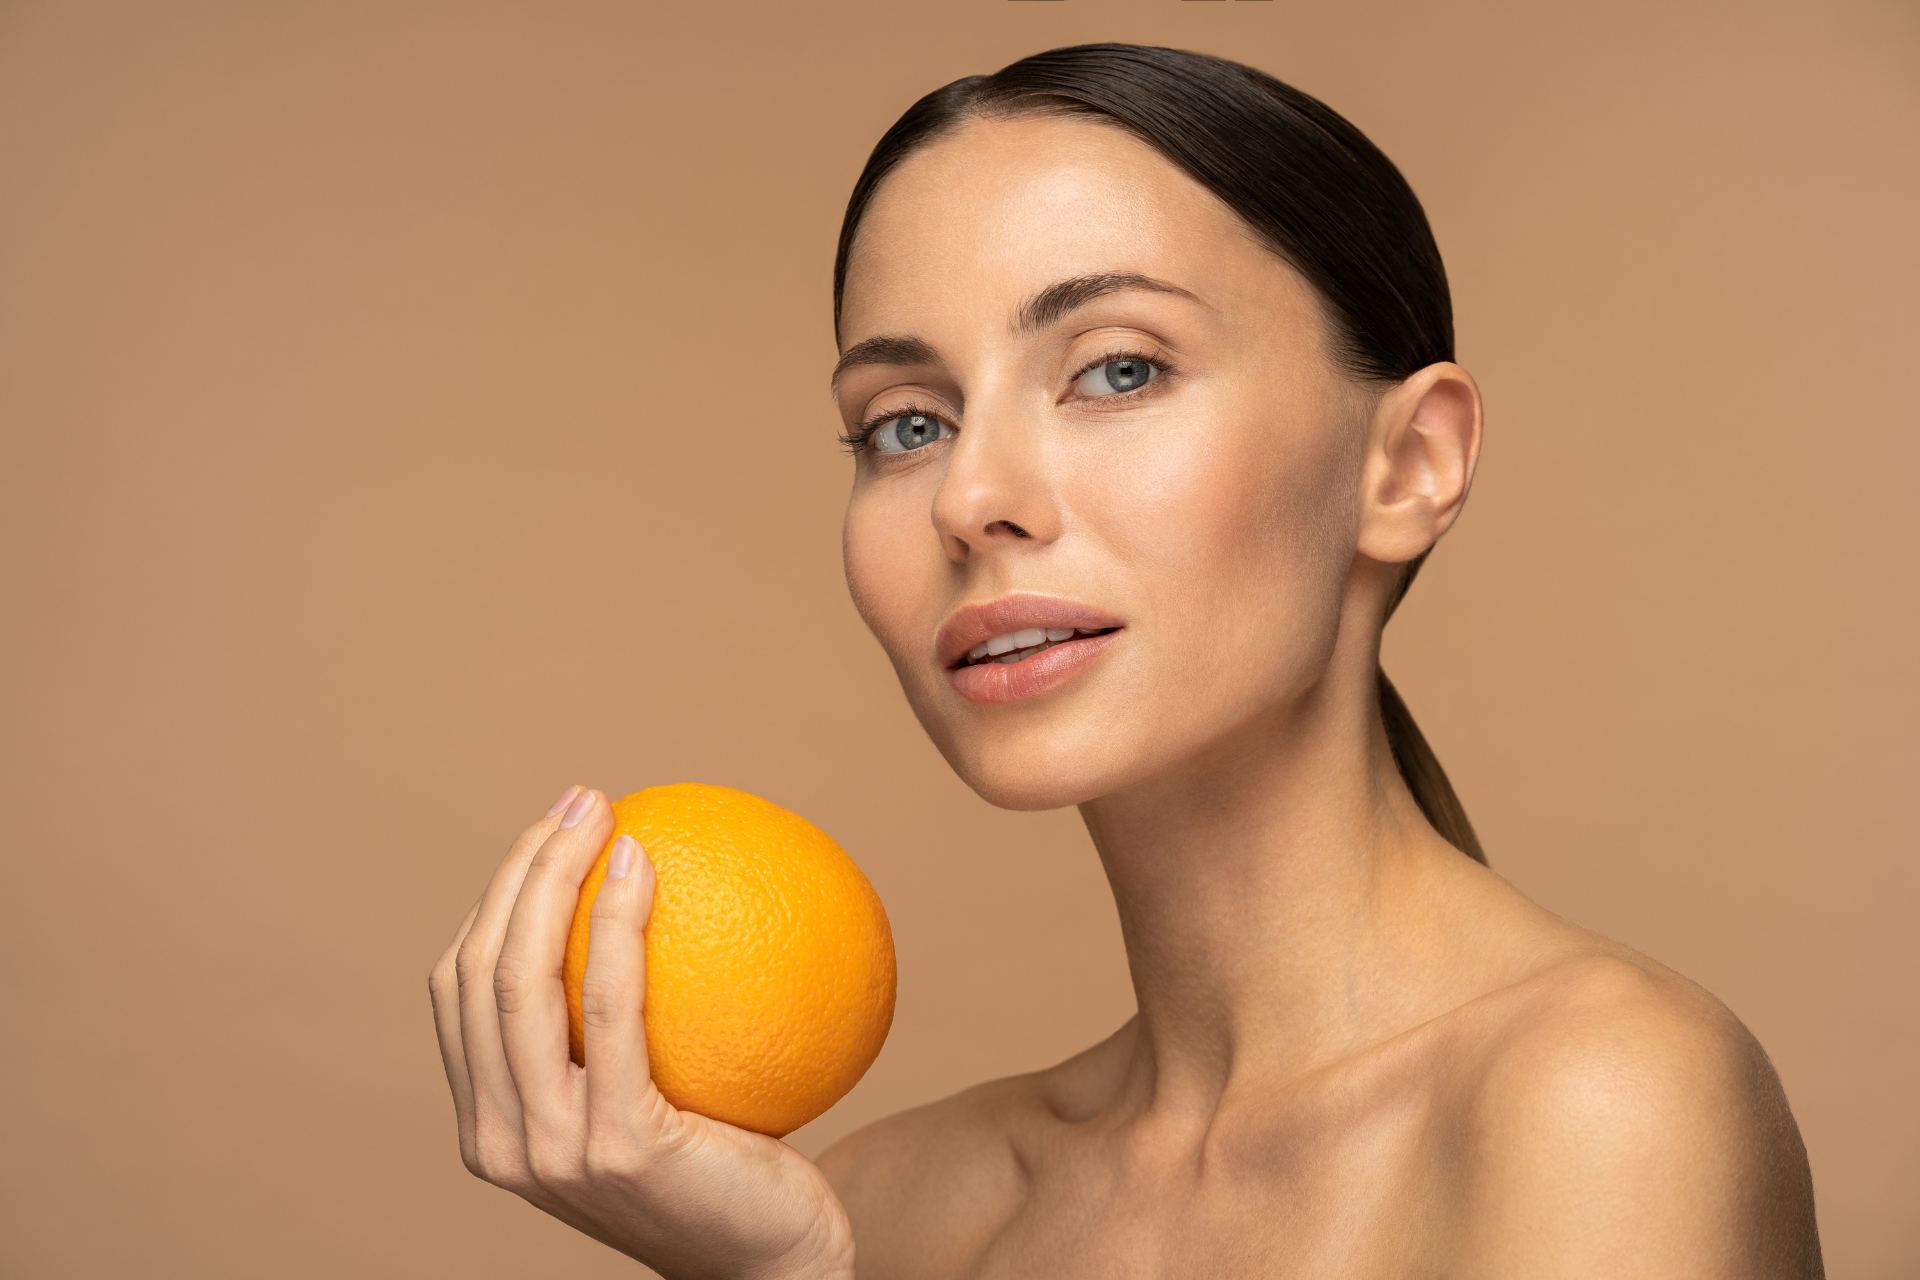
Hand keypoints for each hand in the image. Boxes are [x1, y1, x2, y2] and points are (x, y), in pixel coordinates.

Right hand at [429, 786, 855, 1279]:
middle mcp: (500, 1143)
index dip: (496, 896)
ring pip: (521, 980)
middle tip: (582, 801)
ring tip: (603, 813)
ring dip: (555, 876)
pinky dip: (617, 923)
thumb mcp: (651, 1097)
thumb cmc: (727, 1168)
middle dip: (520, 868)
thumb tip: (641, 894)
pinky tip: (647, 864)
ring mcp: (551, 1149)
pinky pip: (611, 1008)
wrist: (775, 1261)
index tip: (555, 832)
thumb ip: (622, 1030)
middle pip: (480, 970)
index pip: (462, 988)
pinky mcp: (617, 1144)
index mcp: (490, 1127)